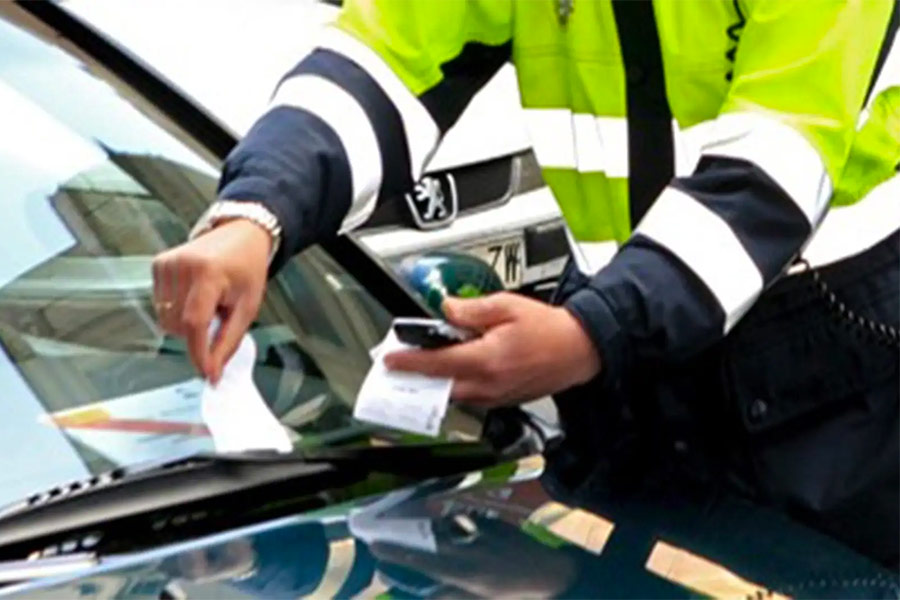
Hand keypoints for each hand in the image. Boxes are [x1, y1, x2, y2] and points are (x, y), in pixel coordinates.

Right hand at [152, 219, 271, 382]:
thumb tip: (212, 373)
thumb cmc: (247, 269)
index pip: (194, 322)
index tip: (208, 375)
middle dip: (198, 334)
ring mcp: (166, 263)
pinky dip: (177, 310)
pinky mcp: (157, 264)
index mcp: (208, 273)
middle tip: (219, 316)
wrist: (240, 235)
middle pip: (179, 326)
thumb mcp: (248, 307)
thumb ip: (229, 341)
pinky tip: (195, 294)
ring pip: (166, 320)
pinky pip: (160, 306)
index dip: (199, 353)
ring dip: (187, 323)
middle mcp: (182, 266)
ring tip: (208, 302)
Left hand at [384, 293, 600, 406]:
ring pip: (455, 396)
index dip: (410, 362)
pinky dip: (458, 386)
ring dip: (438, 383)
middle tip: (401, 366)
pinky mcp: (505, 401)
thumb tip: (447, 310)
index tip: (391, 359)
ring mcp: (497, 397)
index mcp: (487, 360)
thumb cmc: (550, 329)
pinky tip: (456, 370)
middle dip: (418, 378)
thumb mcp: (507, 306)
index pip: (437, 364)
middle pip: (441, 388)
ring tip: (426, 365)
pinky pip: (472, 398)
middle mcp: (490, 385)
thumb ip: (471, 309)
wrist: (580, 349)